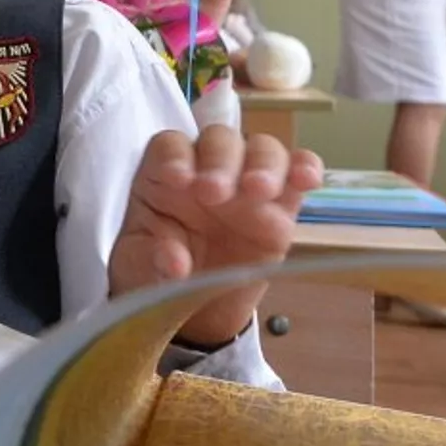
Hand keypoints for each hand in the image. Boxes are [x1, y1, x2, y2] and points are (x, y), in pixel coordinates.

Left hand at [109, 127, 322, 344]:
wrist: (192, 305)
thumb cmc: (156, 271)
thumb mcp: (139, 268)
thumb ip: (152, 260)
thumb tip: (175, 263)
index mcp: (164, 174)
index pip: (170, 146)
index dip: (175, 156)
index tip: (178, 180)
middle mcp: (207, 167)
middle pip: (219, 139)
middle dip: (219, 161)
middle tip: (214, 193)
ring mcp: (247, 182)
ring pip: (262, 149)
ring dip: (262, 164)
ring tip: (258, 190)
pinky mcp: (282, 204)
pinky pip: (298, 173)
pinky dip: (305, 168)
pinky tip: (307, 179)